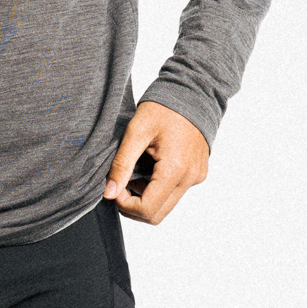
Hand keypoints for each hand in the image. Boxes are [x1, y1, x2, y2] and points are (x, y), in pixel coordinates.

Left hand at [103, 101, 208, 225]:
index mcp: (176, 169)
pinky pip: (175, 193)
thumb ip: (121, 164)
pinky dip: (157, 189)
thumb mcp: (136, 132)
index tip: (115, 187)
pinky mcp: (198, 174)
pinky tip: (149, 169)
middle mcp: (190, 178)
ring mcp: (196, 177)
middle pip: (157, 215)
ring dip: (145, 198)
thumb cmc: (164, 107)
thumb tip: (108, 193)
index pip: (147, 209)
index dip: (125, 204)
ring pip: (166, 206)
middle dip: (133, 206)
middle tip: (120, 186)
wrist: (193, 92)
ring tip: (135, 173)